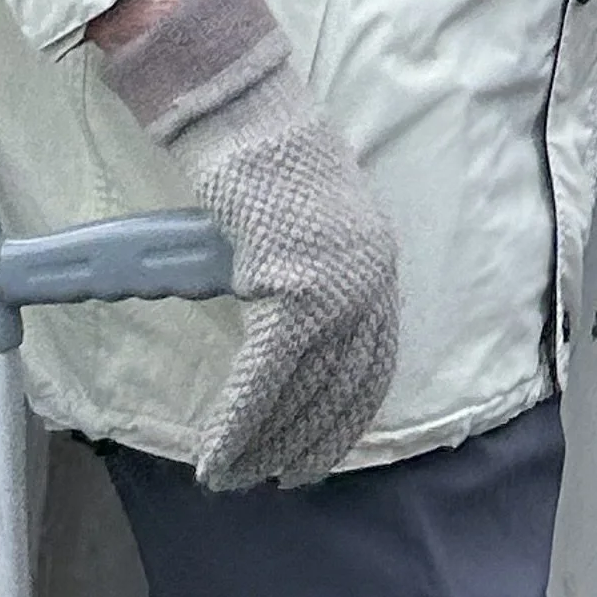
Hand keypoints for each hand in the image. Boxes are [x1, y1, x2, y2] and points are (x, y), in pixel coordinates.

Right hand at [93, 0, 398, 490]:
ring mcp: (337, 288)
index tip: (320, 454)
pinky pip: (264, 380)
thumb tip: (301, 340)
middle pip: (342, 389)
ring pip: (301, 394)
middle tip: (276, 479)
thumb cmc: (272, 162)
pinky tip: (218, 457)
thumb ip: (318, 281)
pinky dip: (239, 426)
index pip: (373, 365)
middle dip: (306, 443)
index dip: (344, 417)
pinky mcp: (294, 293)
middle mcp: (370, 281)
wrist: (251, 117)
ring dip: (266, 445)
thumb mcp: (315, 230)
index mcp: (378, 265)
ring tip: (236, 475)